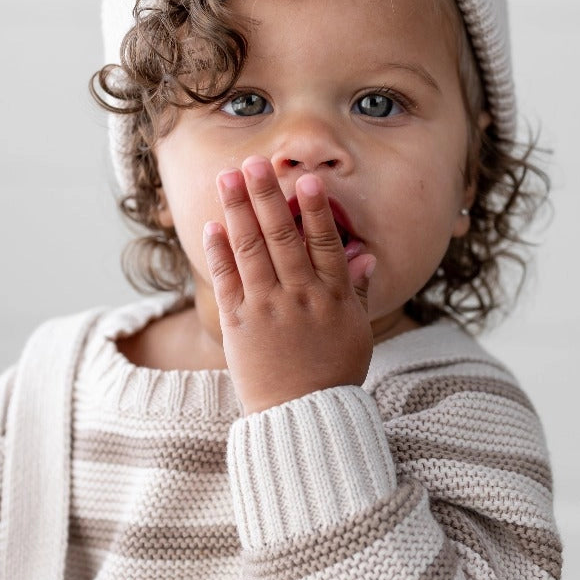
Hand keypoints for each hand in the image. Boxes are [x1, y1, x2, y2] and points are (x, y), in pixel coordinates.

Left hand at [203, 155, 375, 413]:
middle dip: (267, 196)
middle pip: (282, 237)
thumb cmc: (333, 374)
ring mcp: (267, 309)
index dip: (315, 210)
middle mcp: (299, 298)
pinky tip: (212, 225)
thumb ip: (358, 292)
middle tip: (255, 163)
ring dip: (238, 210)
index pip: (324, 244)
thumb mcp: (356, 332)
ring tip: (228, 177)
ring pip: (251, 250)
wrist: (302, 416)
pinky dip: (219, 252)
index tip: (307, 180)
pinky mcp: (238, 324)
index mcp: (332, 298)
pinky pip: (227, 281)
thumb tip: (367, 256)